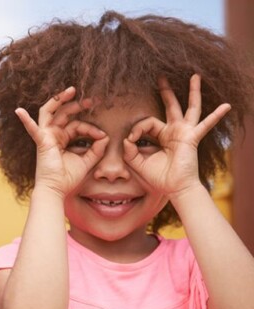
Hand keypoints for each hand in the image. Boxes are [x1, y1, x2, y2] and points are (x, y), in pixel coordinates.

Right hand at [16, 87, 107, 197]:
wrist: (56, 189)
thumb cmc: (68, 178)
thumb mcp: (87, 161)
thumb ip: (96, 149)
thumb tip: (106, 137)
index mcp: (63, 139)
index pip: (78, 125)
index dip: (91, 128)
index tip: (102, 136)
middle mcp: (53, 135)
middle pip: (65, 113)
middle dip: (77, 105)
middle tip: (91, 100)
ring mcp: (46, 136)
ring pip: (51, 112)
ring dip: (60, 100)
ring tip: (72, 91)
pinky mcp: (41, 141)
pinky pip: (32, 129)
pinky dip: (25, 120)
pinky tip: (18, 111)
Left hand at [123, 74, 230, 197]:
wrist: (174, 188)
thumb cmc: (159, 178)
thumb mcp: (138, 164)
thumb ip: (130, 151)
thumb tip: (127, 139)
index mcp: (161, 136)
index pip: (147, 123)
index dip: (137, 129)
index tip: (130, 140)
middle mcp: (174, 131)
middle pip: (170, 107)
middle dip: (165, 91)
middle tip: (159, 76)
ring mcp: (185, 133)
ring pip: (190, 108)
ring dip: (192, 92)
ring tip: (194, 76)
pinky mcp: (192, 138)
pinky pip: (205, 125)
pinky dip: (215, 116)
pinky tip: (226, 106)